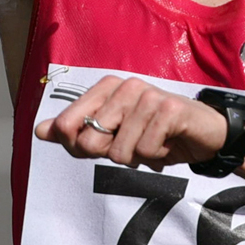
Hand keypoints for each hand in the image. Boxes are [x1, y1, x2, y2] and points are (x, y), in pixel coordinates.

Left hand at [35, 75, 228, 170]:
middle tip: (135, 144)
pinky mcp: (168, 109)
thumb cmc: (156, 133)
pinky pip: (145, 150)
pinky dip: (156, 156)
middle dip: (112, 154)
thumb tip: (41, 131)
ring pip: (119, 151)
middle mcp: (124, 86)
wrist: (203, 135)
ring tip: (154, 142)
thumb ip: (76, 132)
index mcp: (105, 88)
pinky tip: (168, 143)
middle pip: (90, 142)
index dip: (80, 147)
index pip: (68, 126)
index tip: (105, 144)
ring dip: (138, 157)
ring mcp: (147, 95)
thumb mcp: (112, 135)